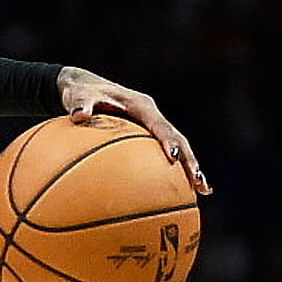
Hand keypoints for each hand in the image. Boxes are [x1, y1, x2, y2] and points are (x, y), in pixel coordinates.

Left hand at [57, 67, 210, 193]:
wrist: (85, 88)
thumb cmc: (83, 92)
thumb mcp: (79, 96)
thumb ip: (80, 104)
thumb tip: (78, 115)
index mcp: (141, 107)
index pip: (160, 126)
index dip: (168, 140)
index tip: (173, 157)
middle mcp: (152, 117)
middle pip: (178, 140)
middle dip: (189, 160)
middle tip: (198, 181)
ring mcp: (151, 128)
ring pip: (177, 149)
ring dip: (189, 167)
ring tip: (203, 191)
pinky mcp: (146, 138)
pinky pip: (160, 156)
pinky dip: (171, 172)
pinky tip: (177, 193)